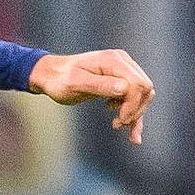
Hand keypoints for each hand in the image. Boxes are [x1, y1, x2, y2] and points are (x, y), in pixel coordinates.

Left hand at [28, 49, 153, 144]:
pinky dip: (134, 113)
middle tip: (117, 124)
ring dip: (135, 113)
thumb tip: (125, 88)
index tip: (118, 121)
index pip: (137, 84)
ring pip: (143, 94)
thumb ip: (99, 85)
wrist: (50, 75)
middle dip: (135, 110)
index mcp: (112, 61)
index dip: (132, 105)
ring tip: (117, 125)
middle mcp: (122, 62)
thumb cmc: (58, 80)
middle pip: (144, 89)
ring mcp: (123, 69)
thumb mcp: (74, 84)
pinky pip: (134, 96)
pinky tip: (132, 133)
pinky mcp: (121, 78)